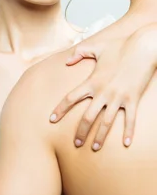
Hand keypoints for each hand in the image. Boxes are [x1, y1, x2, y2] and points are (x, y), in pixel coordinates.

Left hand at [49, 24, 156, 149]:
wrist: (143, 47)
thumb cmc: (121, 46)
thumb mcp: (96, 46)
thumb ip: (79, 52)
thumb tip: (67, 61)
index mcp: (92, 82)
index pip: (70, 98)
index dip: (59, 110)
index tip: (51, 120)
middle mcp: (102, 92)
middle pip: (87, 117)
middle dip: (80, 132)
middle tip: (76, 143)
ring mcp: (118, 97)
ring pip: (106, 123)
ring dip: (100, 137)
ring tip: (95, 148)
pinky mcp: (132, 99)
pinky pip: (130, 119)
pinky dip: (128, 132)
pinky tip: (126, 144)